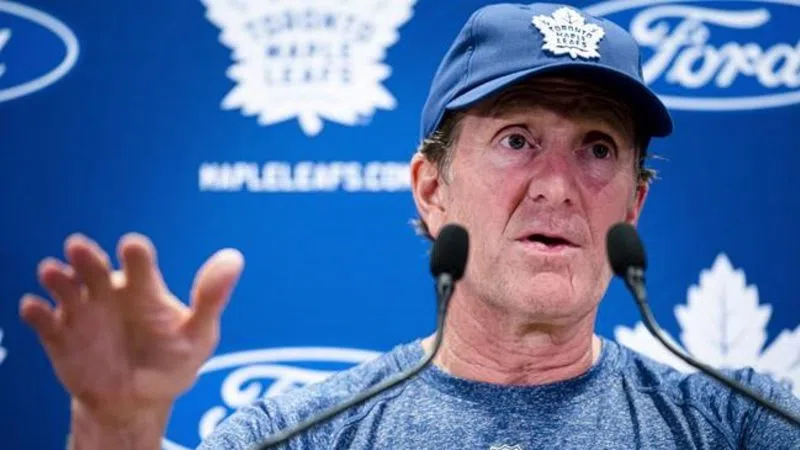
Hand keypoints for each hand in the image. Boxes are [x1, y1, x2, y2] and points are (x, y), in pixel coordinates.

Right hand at [19, 233, 243, 425]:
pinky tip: (36, 309)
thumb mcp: (197, 336)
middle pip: (94, 266)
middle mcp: (110, 292)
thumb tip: (235, 258)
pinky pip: (44, 320)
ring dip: (58, 277)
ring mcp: (83, 312)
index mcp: (144, 287)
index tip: (132, 248)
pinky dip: (37, 312)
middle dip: (86, 256)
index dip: (135, 253)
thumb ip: (211, 300)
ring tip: (54, 272)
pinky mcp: (60, 336)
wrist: (137, 402)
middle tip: (78, 247)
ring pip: (65, 286)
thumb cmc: (172, 361)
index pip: (139, 262)